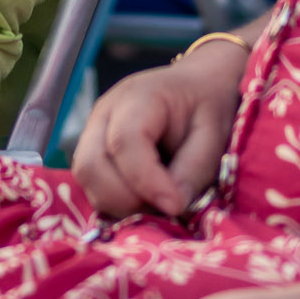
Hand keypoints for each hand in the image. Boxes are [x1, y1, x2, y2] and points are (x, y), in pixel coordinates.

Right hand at [71, 41, 246, 218]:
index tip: (175, 206)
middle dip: (126, 200)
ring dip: (119, 204)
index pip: (124, 141)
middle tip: (165, 209)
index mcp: (138, 97)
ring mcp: (93, 131)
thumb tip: (171, 206)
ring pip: (86, 179)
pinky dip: (115, 203)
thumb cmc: (205, 109)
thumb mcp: (213, 136)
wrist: (194, 89)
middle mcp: (105, 112)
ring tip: (157, 205)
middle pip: (91, 164)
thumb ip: (193, 170)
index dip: (146, 181)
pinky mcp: (92, 152)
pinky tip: (145, 202)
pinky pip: (92, 186)